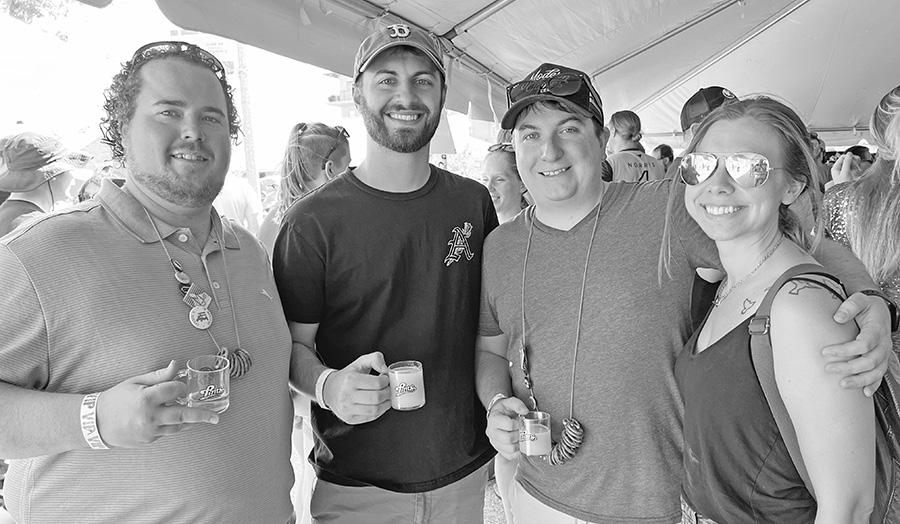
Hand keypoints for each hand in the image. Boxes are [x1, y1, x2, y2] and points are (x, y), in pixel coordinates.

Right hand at [97, 361, 219, 447]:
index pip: (175, 390)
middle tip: (217, 417)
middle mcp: (150, 416)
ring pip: (177, 426)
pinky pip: (167, 432)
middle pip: (183, 415)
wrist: (95, 422)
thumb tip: (176, 365)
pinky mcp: (148, 440)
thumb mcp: (135, 382)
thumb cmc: (115, 398)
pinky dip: (174, 426)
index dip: (180, 386)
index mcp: (146, 398)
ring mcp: (149, 431)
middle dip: (202, 415)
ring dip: (190, 421)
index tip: (180, 386)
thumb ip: (158, 376)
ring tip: (203, 418)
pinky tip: (179, 421)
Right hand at [323, 352, 390, 424]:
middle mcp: (347, 395)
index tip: (385, 379)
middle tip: (387, 389)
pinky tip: (378, 404)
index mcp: (350, 379)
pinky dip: (379, 411)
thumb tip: (385, 369)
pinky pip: (370, 417)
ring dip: (385, 404)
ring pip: (375, 410)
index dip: (386, 381)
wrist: (328, 390)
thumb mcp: (359, 362)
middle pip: (377, 397)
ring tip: (385, 397)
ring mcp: (347, 409)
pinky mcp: (349, 419)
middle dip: (387, 393)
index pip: (377, 383)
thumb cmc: (346, 377)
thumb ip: (375, 358)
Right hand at [486, 396, 528, 459]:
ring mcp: (494, 442)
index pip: (509, 425)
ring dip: (519, 444)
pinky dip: (516, 452)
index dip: (518, 424)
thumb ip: (518, 404)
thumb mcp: (509, 402)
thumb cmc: (504, 409)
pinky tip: (518, 445)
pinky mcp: (498, 449)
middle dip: (519, 435)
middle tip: (522, 430)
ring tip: (521, 437)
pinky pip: (509, 456)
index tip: (521, 422)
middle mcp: (492, 432)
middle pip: (508, 439)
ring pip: (510, 449)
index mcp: (494, 419)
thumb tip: (525, 411)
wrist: (497, 414)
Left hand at [824, 292, 891, 395]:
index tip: (825, 352)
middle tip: (828, 368)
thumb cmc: (867, 307)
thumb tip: (838, 318)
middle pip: (869, 361)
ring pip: (876, 371)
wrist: (880, 311)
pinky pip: (880, 375)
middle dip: (848, 367)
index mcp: (877, 330)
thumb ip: (849, 306)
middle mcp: (883, 344)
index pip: (863, 344)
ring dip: (859, 380)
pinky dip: (874, 385)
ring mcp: (884, 354)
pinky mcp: (882, 361)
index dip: (844, 350)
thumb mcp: (859, 300)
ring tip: (842, 384)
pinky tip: (865, 393)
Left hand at [830, 153, 860, 184]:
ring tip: (858, 168)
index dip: (849, 157)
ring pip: (852, 163)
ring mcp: (845, 171)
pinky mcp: (850, 173)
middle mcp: (840, 169)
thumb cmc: (843, 185)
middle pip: (848, 159)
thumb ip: (847, 163)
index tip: (855, 159)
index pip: (842, 157)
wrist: (847, 193)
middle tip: (858, 163)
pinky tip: (859, 170)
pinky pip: (855, 167)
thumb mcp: (845, 172)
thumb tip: (849, 154)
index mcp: (835, 168)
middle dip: (853, 160)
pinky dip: (857, 168)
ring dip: (856, 164)